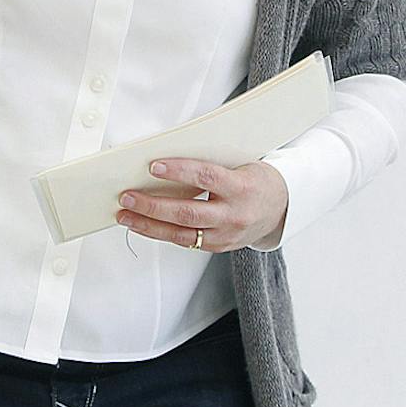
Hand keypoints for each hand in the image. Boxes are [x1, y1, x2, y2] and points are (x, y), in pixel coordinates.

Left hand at [117, 160, 288, 252]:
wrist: (281, 209)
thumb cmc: (256, 180)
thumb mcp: (240, 165)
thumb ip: (210, 165)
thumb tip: (168, 159)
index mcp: (242, 187)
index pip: (206, 177)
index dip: (179, 171)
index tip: (154, 166)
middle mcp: (234, 214)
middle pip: (188, 212)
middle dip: (153, 205)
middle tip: (128, 196)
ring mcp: (226, 235)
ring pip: (181, 233)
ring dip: (148, 224)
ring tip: (125, 214)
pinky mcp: (218, 247)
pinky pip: (184, 242)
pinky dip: (160, 233)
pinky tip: (142, 225)